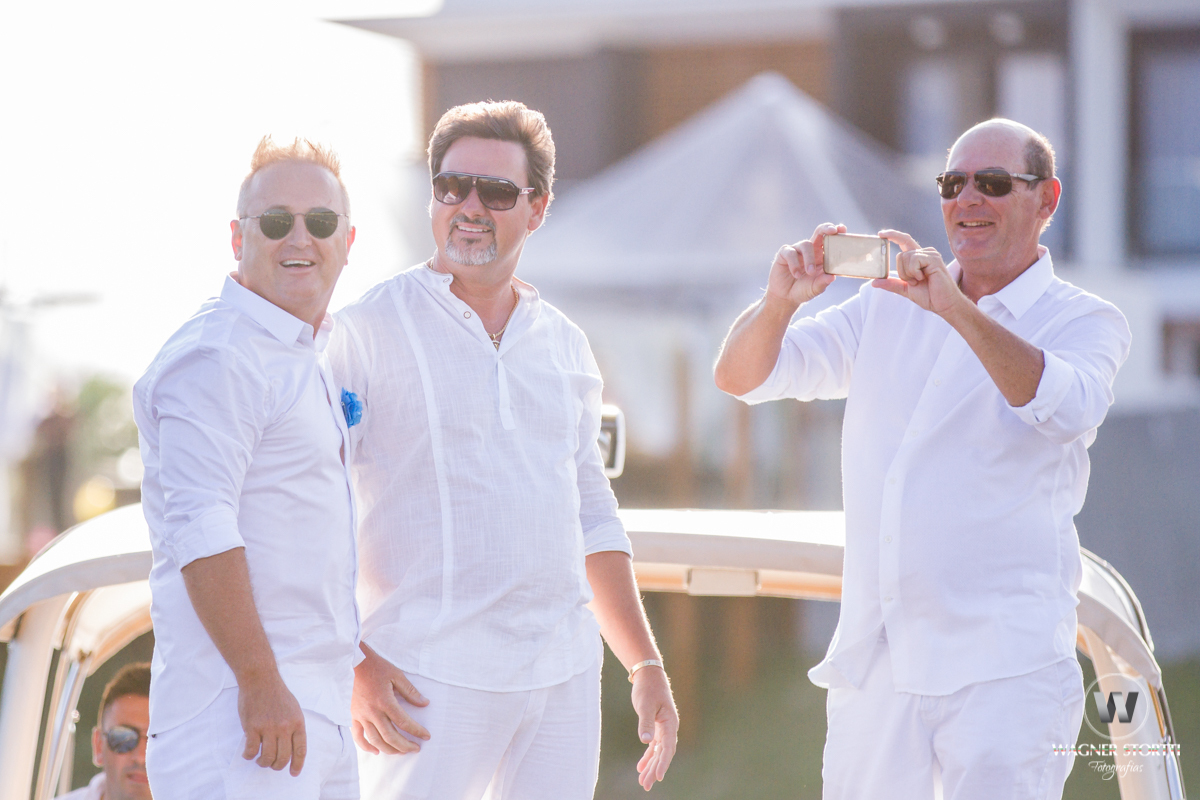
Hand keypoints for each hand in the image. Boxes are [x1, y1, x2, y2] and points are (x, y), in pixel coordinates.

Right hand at [237, 672, 306, 775]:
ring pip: (267, 758)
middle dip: (277, 766)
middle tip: (271, 764)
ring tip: (260, 759)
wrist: (260, 679)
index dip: (297, 765)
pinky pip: (251, 751)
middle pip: (283, 758)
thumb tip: (292, 746)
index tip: (294, 773)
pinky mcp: (252, 727)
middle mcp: (285, 727)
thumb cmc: (277, 693)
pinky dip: (249, 756)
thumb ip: (293, 726)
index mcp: (297, 722)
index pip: (300, 750)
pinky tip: (248, 753)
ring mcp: (269, 727)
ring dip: (263, 763)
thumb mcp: (294, 708)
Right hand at [351, 644, 430, 754]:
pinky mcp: (353, 716)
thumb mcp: (397, 675)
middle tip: (415, 749)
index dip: (416, 731)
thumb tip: (424, 703)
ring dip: (389, 749)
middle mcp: (372, 712)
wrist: (355, 663)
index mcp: (385, 701)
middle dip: (404, 745)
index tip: (426, 736)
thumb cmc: (377, 667)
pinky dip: (366, 746)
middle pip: (390, 736)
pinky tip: (377, 751)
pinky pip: (358, 736)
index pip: (403, 722)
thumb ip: (410, 691)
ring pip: (375, 740)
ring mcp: (361, 715)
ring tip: (400, 751)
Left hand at [631, 666, 677, 790]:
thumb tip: (646, 741)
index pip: (668, 747)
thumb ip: (646, 723)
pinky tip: (641, 767)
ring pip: (658, 752)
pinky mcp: (656, 727)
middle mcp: (669, 728)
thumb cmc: (648, 688)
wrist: (648, 676)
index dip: (663, 763)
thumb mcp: (645, 705)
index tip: (658, 776)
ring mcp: (663, 729)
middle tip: (646, 785)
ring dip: (651, 766)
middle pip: (663, 753)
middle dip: (654, 770)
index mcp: (670, 723)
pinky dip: (648, 756)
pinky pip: (653, 746)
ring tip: (642, 781)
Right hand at [766, 222, 844, 308]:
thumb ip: (823, 282)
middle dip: (826, 229)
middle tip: (833, 231)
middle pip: (819, 232)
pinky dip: (794, 264)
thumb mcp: (816, 288)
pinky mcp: (784, 254)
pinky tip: (796, 274)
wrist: (786, 297)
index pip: (830, 240)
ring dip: (809, 258)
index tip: (842, 229)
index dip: (836, 232)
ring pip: (806, 245)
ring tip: (810, 273)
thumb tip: (832, 277)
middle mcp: (810, 250)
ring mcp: (797, 250)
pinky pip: (790, 253)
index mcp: (821, 255)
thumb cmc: (803, 290)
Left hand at [873, 230, 964, 316]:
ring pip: (906, 257)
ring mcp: (930, 254)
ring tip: (921, 280)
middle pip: (900, 254)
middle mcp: (924, 253)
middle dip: (902, 272)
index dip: (892, 235)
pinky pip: (914, 260)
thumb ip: (892, 284)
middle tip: (914, 282)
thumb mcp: (905, 289)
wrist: (944, 304)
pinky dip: (914, 272)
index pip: (904, 241)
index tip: (880, 233)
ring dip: (909, 273)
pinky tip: (924, 278)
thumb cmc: (929, 296)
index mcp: (917, 258)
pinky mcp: (934, 258)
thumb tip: (874, 282)